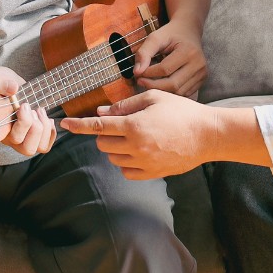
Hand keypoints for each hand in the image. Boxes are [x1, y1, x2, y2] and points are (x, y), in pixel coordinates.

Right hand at [0, 66, 56, 155]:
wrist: (1, 84)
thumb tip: (13, 88)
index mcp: (0, 129)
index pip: (14, 139)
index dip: (23, 124)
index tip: (23, 105)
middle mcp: (12, 137)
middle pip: (28, 148)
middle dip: (35, 128)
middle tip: (33, 109)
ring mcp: (24, 137)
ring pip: (40, 147)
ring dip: (45, 128)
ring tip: (39, 110)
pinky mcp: (34, 134)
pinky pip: (46, 144)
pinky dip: (51, 131)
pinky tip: (46, 117)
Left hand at [60, 90, 212, 178]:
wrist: (207, 135)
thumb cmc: (182, 111)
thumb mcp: (153, 98)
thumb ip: (124, 105)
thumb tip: (102, 112)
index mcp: (135, 125)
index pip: (98, 127)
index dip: (78, 125)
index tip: (65, 124)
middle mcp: (136, 147)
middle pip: (102, 144)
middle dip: (105, 134)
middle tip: (121, 125)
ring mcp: (144, 163)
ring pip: (113, 158)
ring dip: (116, 148)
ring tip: (134, 137)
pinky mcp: (152, 174)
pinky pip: (126, 171)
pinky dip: (126, 162)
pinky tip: (139, 151)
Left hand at [133, 19, 206, 97]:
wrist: (189, 31)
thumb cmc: (171, 34)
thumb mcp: (155, 37)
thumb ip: (144, 53)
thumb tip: (137, 72)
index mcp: (189, 51)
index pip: (165, 69)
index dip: (148, 73)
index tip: (137, 73)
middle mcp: (199, 64)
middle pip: (173, 84)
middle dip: (153, 85)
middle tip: (140, 81)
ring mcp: (202, 73)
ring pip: (178, 92)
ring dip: (161, 91)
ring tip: (149, 84)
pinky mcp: (202, 80)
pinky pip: (184, 93)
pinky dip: (171, 92)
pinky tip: (161, 86)